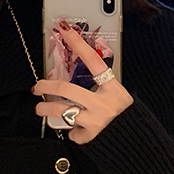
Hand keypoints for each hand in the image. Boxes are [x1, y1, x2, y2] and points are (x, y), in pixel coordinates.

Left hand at [32, 22, 132, 142]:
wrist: (136, 143)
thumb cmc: (127, 118)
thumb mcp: (118, 97)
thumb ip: (100, 88)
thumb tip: (78, 81)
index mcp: (113, 89)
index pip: (93, 61)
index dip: (78, 44)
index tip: (64, 30)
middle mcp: (103, 103)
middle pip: (66, 88)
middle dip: (45, 86)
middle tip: (37, 87)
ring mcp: (96, 120)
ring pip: (61, 111)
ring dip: (45, 109)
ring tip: (39, 109)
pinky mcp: (90, 136)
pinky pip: (72, 132)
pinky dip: (72, 131)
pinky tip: (77, 130)